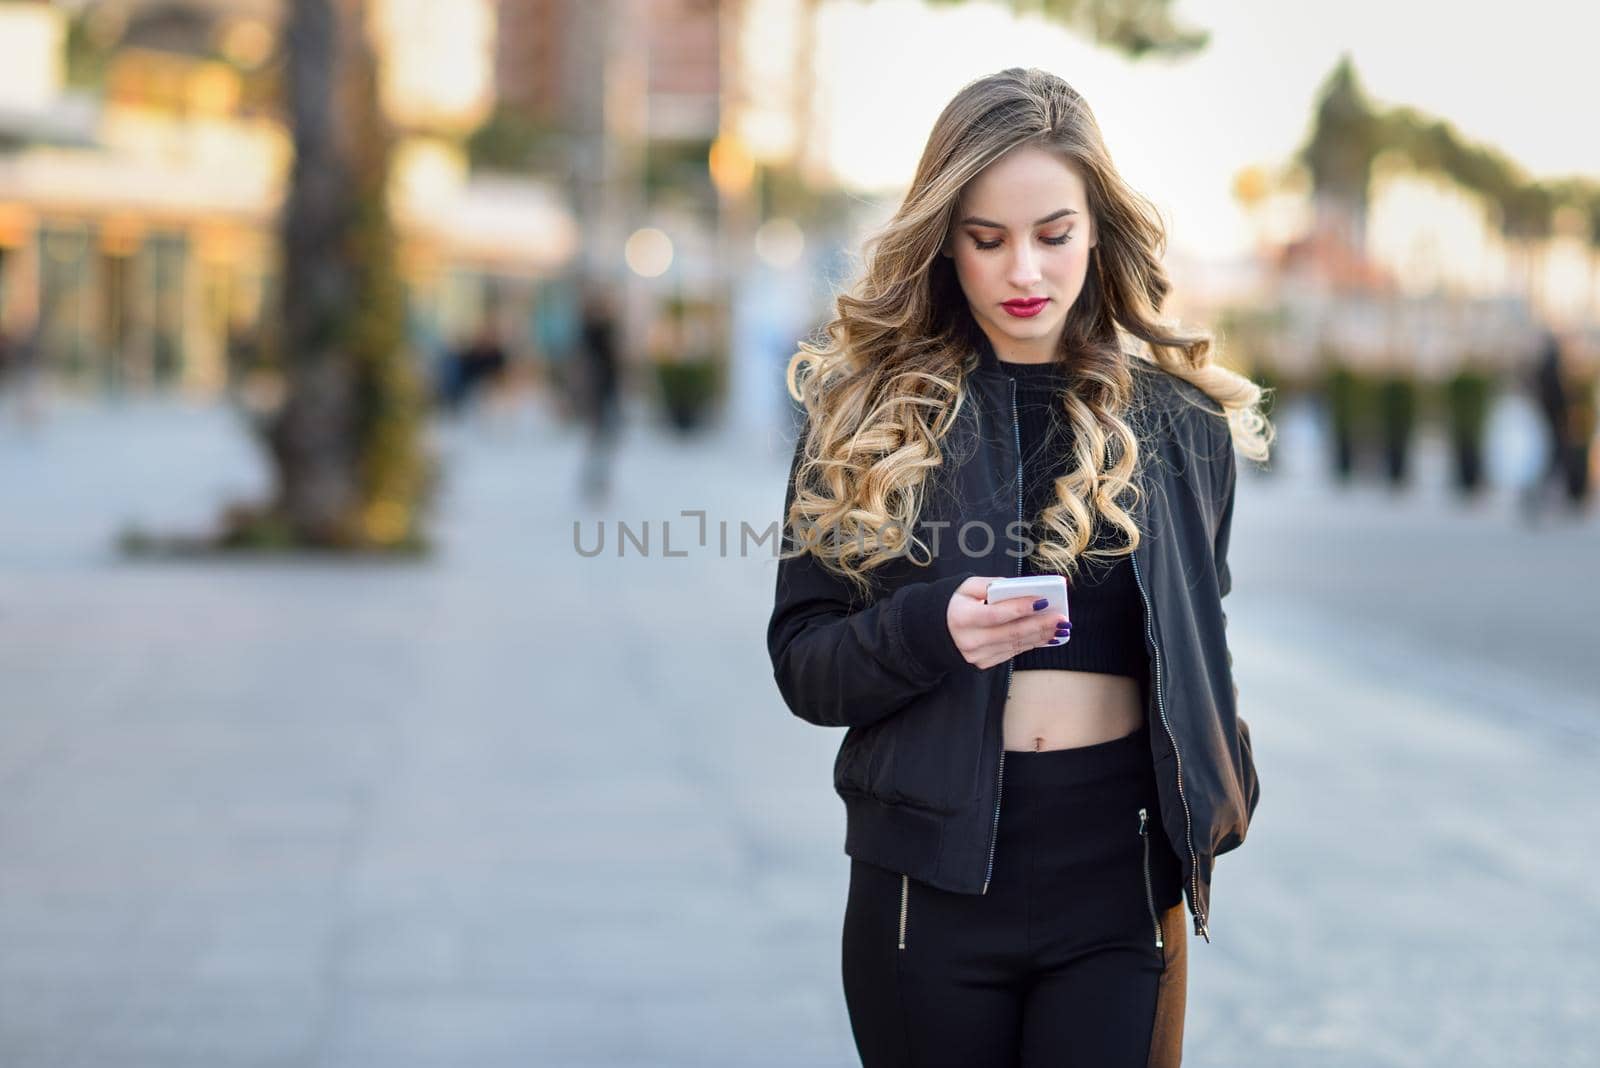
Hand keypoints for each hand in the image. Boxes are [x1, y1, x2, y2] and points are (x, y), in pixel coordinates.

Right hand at [945, 576, 1070, 670]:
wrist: (935, 630)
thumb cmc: (954, 603)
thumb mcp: (966, 587)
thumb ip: (991, 585)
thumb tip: (1019, 587)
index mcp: (962, 617)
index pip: (996, 614)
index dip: (1020, 608)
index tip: (1043, 601)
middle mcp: (969, 640)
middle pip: (1011, 633)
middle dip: (1039, 625)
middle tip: (1061, 618)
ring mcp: (976, 655)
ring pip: (1015, 645)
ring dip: (1040, 636)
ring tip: (1059, 627)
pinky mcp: (983, 663)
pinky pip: (1011, 652)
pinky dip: (1030, 644)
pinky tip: (1046, 637)